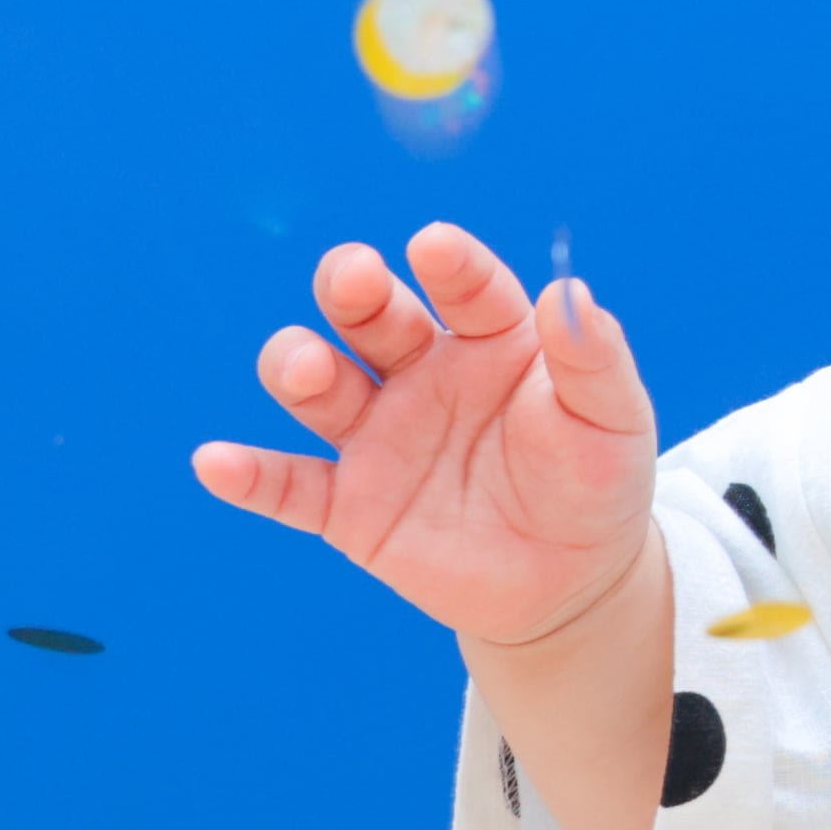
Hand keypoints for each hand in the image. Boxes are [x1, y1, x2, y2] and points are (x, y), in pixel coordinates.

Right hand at [195, 226, 660, 650]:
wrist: (570, 583)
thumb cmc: (595, 483)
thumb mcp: (614, 420)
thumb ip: (592, 358)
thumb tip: (571, 292)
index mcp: (489, 336)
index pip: (463, 286)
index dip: (448, 264)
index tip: (434, 245)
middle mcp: (421, 371)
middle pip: (370, 315)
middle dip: (352, 291)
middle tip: (353, 280)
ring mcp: (380, 435)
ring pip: (319, 384)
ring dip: (299, 366)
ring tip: (308, 370)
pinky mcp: (351, 504)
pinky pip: (289, 486)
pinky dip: (248, 475)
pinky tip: (216, 463)